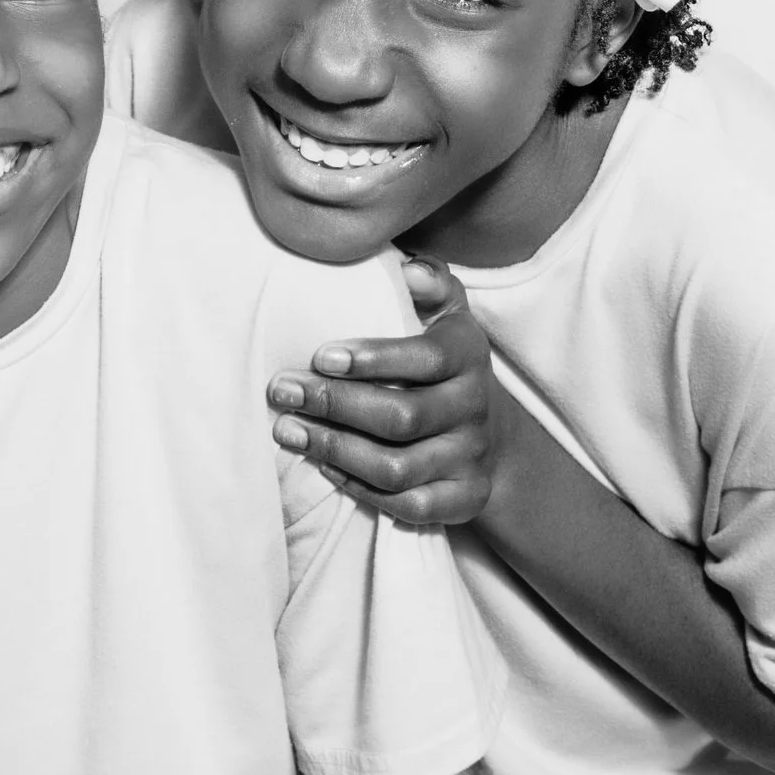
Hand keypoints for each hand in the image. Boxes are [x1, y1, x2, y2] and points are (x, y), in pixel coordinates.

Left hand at [268, 258, 494, 525]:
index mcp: (468, 354)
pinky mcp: (465, 498)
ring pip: (399, 467)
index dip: (374, 358)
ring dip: (336, 450)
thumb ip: (429, 283)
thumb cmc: (444, 360)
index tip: (320, 356)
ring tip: (287, 431)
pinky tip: (324, 468)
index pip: (427, 357)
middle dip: (335, 405)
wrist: (492, 431)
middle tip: (281, 391)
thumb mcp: (445, 314)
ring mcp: (470, 457)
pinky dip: (362, 489)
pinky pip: (410, 506)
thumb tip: (408, 268)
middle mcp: (474, 407)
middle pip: (403, 416)